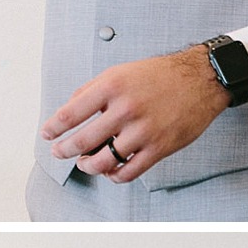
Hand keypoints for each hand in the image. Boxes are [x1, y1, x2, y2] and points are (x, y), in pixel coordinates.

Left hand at [41, 45, 229, 180]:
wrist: (201, 79)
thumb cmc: (158, 75)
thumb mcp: (120, 72)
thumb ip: (91, 90)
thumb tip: (68, 111)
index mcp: (112, 86)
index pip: (70, 113)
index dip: (53, 128)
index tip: (47, 134)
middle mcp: (126, 108)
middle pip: (82, 141)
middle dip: (64, 150)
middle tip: (59, 152)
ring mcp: (143, 131)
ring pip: (103, 162)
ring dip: (88, 166)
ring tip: (84, 163)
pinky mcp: (159, 148)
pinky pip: (128, 172)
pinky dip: (114, 176)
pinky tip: (109, 171)